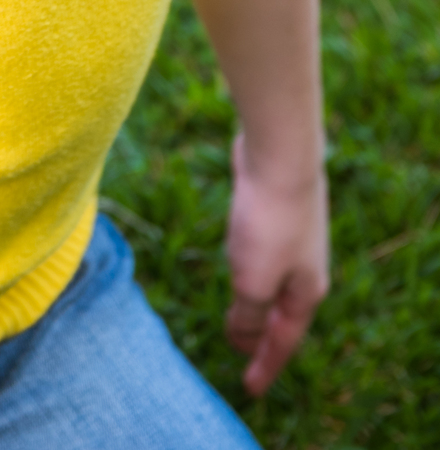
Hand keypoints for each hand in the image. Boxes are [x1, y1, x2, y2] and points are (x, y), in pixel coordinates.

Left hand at [224, 130, 328, 395]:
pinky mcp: (276, 212)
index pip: (282, 342)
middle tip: (245, 356)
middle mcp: (305, 267)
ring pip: (272, 280)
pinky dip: (252, 268)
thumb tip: (243, 337)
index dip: (264, 366)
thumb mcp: (253, 281)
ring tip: (241, 316)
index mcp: (305, 293)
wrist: (280, 156)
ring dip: (256, 302)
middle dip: (263, 337)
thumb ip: (248, 315)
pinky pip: (262, 252)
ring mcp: (293, 238)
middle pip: (282, 313)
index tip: (250, 389)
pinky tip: (239, 259)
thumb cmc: (269, 222)